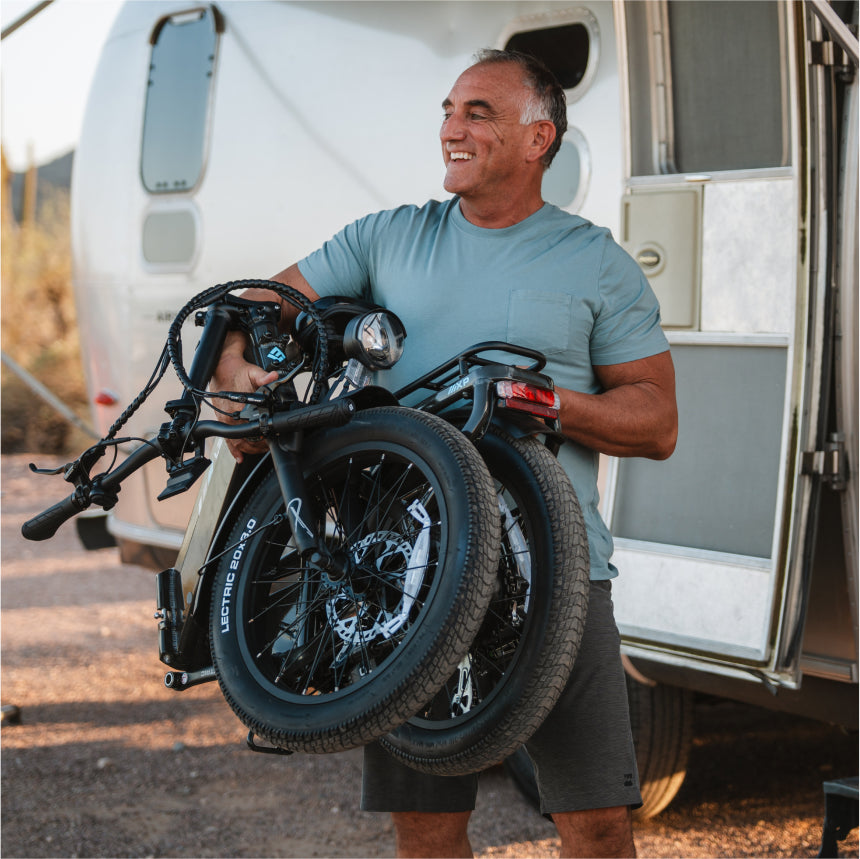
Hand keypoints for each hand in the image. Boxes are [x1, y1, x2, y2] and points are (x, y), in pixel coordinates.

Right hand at [210, 333, 278, 461]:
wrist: (221, 368)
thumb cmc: (237, 371)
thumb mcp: (253, 372)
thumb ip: (264, 377)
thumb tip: (274, 376)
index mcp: (238, 406)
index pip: (252, 427)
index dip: (263, 436)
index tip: (271, 440)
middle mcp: (230, 415)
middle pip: (245, 438)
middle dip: (257, 445)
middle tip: (267, 448)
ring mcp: (224, 420)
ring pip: (237, 441)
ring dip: (248, 449)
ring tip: (259, 451)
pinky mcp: (222, 421)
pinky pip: (227, 439)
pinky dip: (234, 450)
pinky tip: (240, 457)